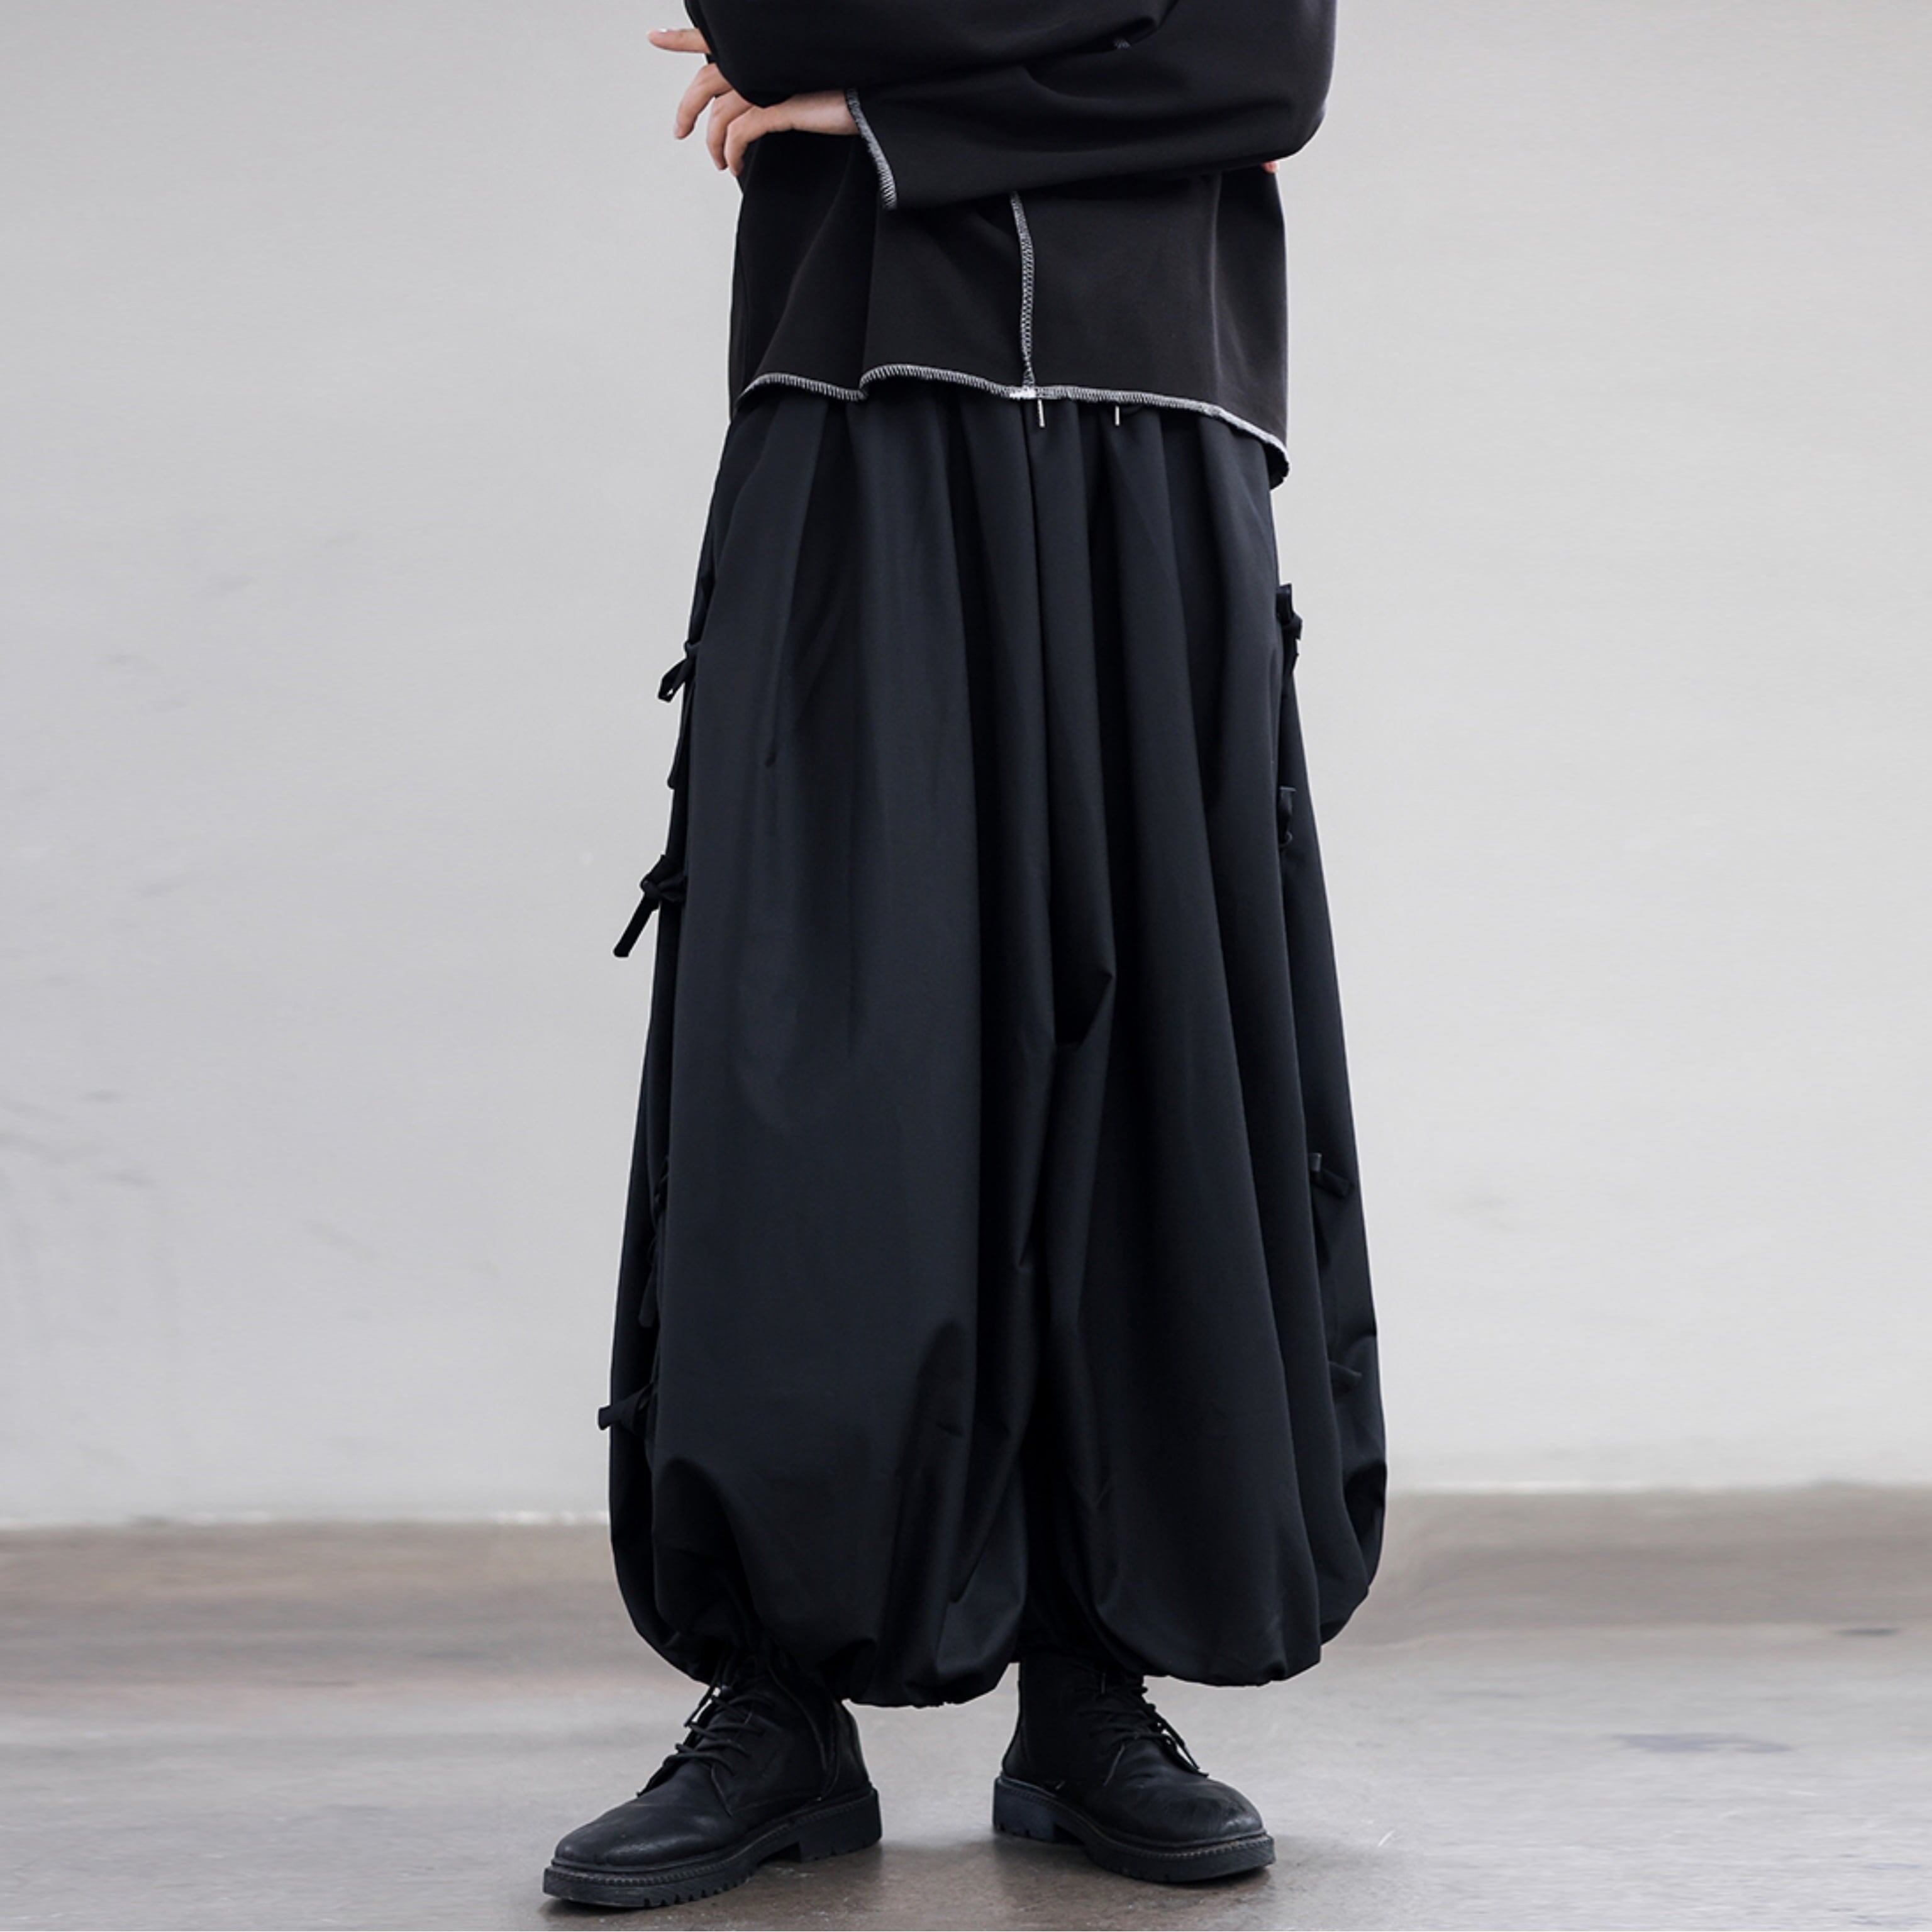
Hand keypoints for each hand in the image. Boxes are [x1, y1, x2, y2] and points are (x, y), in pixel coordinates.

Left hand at [650, 27, 855, 175]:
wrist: (876, 97)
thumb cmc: (844, 91)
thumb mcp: (799, 83)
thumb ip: (768, 85)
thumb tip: (746, 111)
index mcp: (761, 50)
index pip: (712, 40)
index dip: (682, 37)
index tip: (655, 36)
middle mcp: (760, 59)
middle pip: (704, 82)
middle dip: (686, 110)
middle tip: (680, 131)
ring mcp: (770, 81)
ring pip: (720, 114)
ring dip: (714, 144)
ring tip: (719, 163)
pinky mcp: (783, 105)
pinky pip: (741, 132)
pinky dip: (731, 152)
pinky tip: (734, 167)